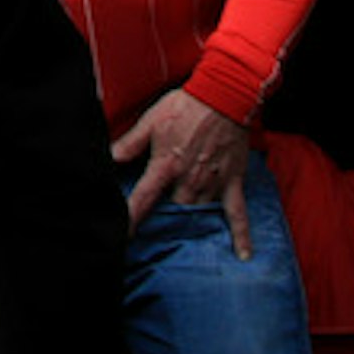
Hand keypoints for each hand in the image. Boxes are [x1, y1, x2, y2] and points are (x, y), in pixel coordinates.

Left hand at [112, 86, 258, 258]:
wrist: (222, 98)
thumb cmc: (184, 107)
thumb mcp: (150, 121)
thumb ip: (130, 143)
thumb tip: (109, 158)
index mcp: (166, 165)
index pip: (144, 198)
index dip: (132, 217)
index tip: (123, 236)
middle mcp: (189, 179)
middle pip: (174, 210)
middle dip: (164, 223)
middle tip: (155, 236)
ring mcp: (213, 183)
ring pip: (199, 214)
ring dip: (191, 227)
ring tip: (184, 244)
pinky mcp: (233, 182)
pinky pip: (238, 214)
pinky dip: (242, 236)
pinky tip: (244, 256)